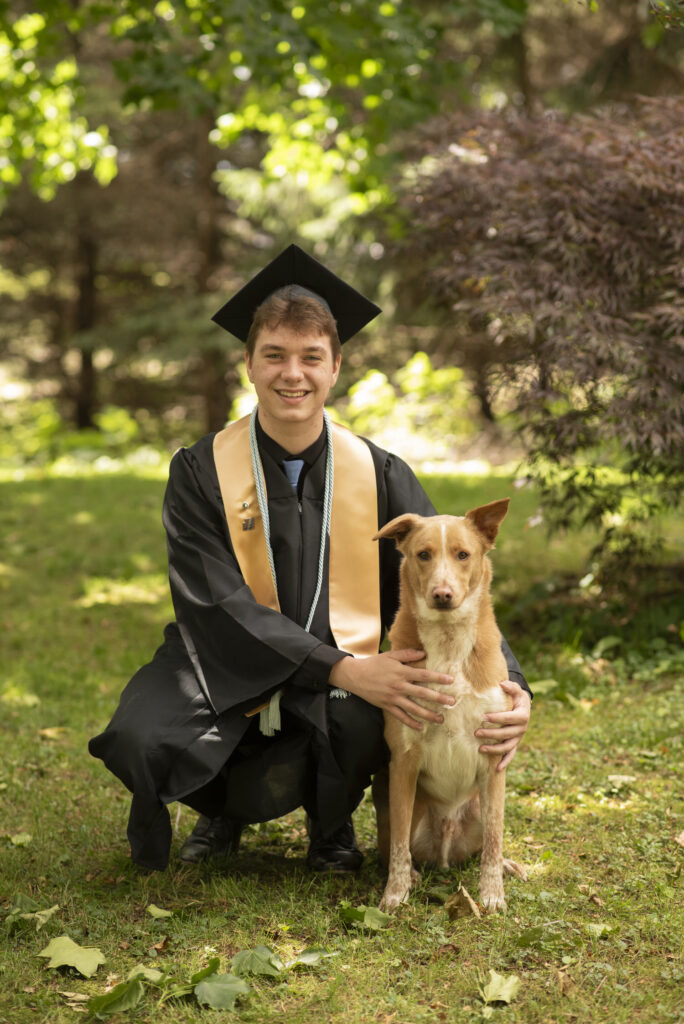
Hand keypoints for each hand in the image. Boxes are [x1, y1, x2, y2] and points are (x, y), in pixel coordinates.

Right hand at [329, 649, 454, 730]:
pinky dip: (411, 722)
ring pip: (414, 708)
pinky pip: (401, 716)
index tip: (451, 680)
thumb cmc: (374, 664)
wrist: (355, 676)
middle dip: (439, 698)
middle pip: (422, 694)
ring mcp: (393, 698)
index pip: (424, 675)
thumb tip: (423, 653)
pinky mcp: (387, 706)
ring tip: (441, 719)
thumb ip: (407, 654)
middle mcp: (399, 686)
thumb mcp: (390, 655)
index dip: (438, 678)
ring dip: (428, 714)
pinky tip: (421, 727)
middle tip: (452, 702)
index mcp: (401, 672)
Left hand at [475, 678, 530, 770]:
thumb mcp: (516, 689)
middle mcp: (522, 728)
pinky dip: (505, 762)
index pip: (508, 718)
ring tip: (480, 749)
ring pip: (507, 746)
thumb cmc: (516, 697)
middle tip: (476, 732)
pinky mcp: (515, 743)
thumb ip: (510, 686)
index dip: (497, 718)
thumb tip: (501, 683)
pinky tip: (497, 769)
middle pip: (505, 733)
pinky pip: (510, 755)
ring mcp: (518, 738)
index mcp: (522, 715)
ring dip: (494, 749)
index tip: (483, 717)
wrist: (524, 706)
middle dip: (490, 734)